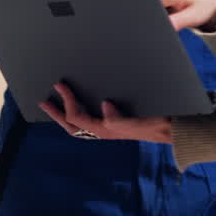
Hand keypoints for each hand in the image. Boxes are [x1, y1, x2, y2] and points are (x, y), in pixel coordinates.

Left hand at [39, 82, 172, 143]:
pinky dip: (77, 111)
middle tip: (42, 100)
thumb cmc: (157, 123)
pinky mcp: (113, 121)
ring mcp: (107, 126)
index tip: (62, 85)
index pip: (77, 118)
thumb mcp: (140, 122)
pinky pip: (88, 118)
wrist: (173, 128)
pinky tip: (77, 101)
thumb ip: (121, 120)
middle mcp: (103, 129)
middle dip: (55, 112)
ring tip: (53, 102)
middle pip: (71, 124)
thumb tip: (105, 107)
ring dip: (63, 114)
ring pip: (77, 124)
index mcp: (106, 129)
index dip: (66, 102)